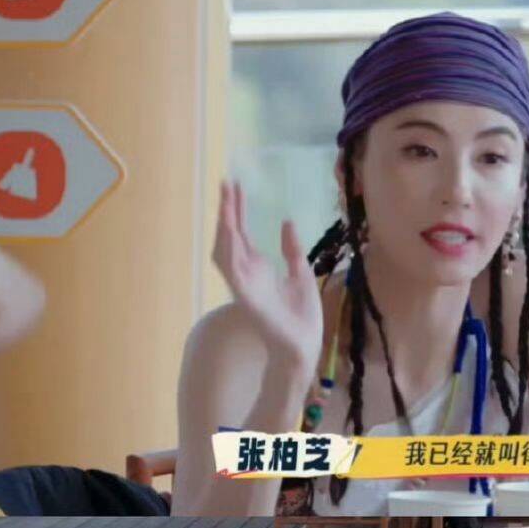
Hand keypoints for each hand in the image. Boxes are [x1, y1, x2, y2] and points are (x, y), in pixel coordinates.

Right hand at [212, 181, 322, 373]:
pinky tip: (230, 232)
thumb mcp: (301, 273)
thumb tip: (286, 221)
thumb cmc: (302, 315)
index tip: (236, 185)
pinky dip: (230, 252)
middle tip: (226, 183)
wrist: (305, 344)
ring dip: (224, 226)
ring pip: (225, 250)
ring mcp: (244, 284)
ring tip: (225, 200)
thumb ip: (291, 250)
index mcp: (258, 268)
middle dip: (228, 211)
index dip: (238, 210)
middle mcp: (246, 273)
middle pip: (230, 236)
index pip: (242, 233)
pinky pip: (233, 272)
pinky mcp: (247, 297)